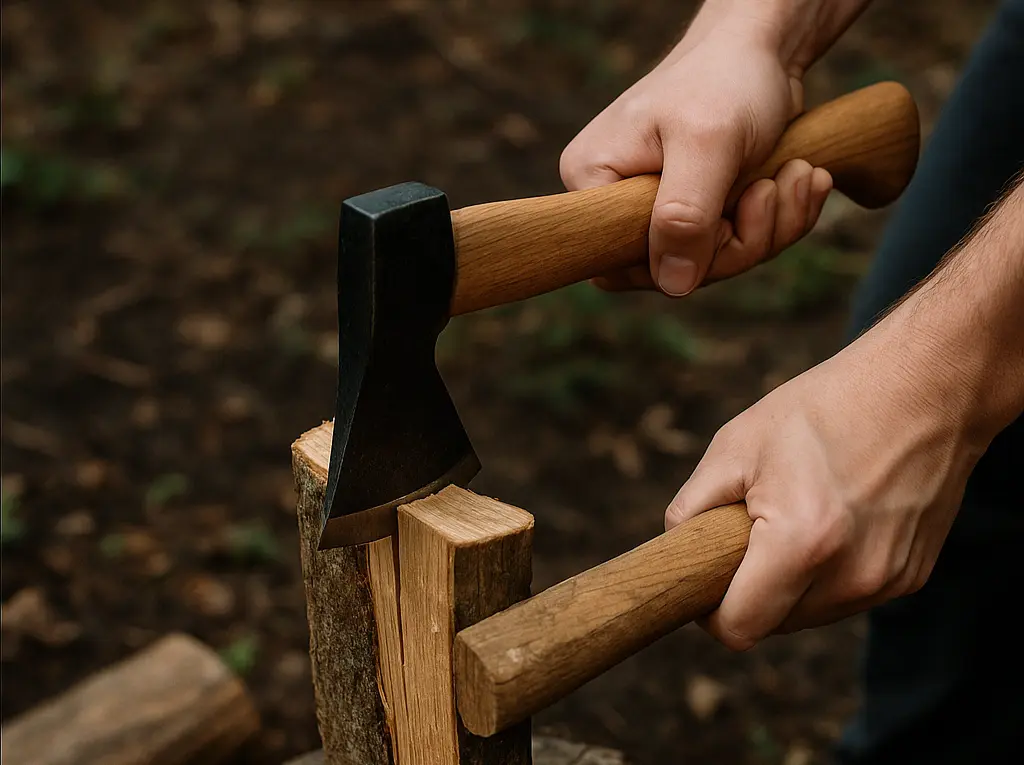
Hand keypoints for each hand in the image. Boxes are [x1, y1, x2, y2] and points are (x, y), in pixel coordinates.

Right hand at [559, 25, 832, 295]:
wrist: (765, 45)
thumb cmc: (726, 78)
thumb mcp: (706, 145)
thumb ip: (685, 218)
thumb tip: (674, 285)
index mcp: (593, 181)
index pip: (619, 264)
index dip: (681, 260)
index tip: (730, 217)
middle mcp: (615, 199)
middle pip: (672, 268)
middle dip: (741, 241)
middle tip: (775, 189)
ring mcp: (657, 206)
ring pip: (712, 260)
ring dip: (770, 226)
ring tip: (799, 175)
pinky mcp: (698, 207)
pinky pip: (735, 243)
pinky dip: (779, 218)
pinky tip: (802, 179)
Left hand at [664, 314, 988, 649]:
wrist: (924, 388)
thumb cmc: (823, 409)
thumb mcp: (736, 445)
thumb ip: (691, 507)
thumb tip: (675, 550)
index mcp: (802, 543)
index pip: (739, 628)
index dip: (709, 611)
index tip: (703, 579)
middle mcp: (851, 577)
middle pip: (772, 624)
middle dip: (748, 591)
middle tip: (747, 534)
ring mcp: (887, 583)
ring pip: (809, 615)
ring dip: (789, 585)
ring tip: (794, 518)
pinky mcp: (910, 578)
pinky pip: (845, 597)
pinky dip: (827, 574)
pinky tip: (833, 520)